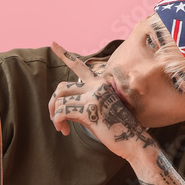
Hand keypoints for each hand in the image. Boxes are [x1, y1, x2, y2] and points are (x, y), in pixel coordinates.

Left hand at [48, 41, 151, 156]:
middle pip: (62, 87)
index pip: (79, 66)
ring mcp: (94, 96)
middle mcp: (97, 86)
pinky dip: (58, 121)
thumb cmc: (115, 128)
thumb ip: (82, 101)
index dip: (64, 54)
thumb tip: (61, 104)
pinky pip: (62, 111)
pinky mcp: (90, 110)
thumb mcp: (98, 109)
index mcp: (99, 83)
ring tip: (61, 127)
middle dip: (53, 103)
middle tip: (54, 117)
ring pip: (60, 99)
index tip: (52, 43)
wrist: (132, 141)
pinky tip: (65, 131)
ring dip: (55, 115)